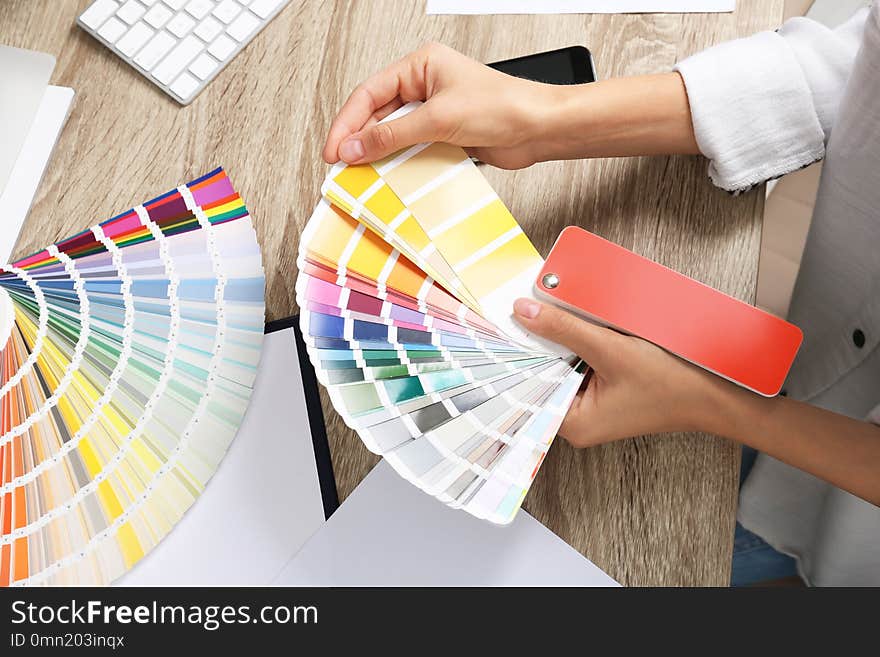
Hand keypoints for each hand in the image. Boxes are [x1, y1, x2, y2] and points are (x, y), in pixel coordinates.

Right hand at [322, 42, 561, 168]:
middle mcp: (425, 86)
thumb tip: (354, 147)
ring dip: (378, 154)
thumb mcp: (438, 119)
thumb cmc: (503, 107)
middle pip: (378, 114)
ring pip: (394, 134)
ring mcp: (435, 111)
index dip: (347, 123)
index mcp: (420, 66)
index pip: (369, 93)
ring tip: (361, 174)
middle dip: (359, 140)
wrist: (539, 128)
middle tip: (342, 166)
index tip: (334, 150)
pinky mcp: (445, 135)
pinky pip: (413, 148)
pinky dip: (400, 162)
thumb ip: (392, 135)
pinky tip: (390, 176)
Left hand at [513, 298, 724, 446]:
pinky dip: (576, 346)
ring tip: (553, 318)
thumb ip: (565, 329)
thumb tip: (525, 312)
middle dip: (537, 345)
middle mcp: (576, 419)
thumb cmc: (669, 383)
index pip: (527, 386)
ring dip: (559, 342)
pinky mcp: (602, 392)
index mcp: (571, 423)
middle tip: (523, 312)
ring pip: (559, 366)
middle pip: (542, 374)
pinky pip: (577, 365)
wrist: (713, 393)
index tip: (501, 328)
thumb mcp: (610, 349)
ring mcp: (590, 406)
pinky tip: (578, 328)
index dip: (515, 356)